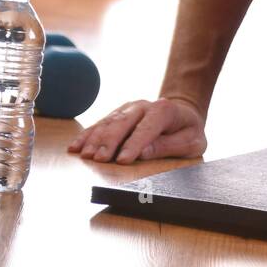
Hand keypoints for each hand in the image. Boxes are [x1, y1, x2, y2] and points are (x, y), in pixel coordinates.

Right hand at [69, 97, 207, 163]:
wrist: (182, 112)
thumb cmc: (188, 131)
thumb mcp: (192, 142)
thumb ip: (169, 146)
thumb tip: (144, 152)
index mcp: (164, 110)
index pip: (147, 128)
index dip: (134, 144)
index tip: (123, 160)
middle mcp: (143, 106)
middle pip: (123, 123)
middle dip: (109, 142)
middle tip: (99, 159)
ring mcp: (128, 108)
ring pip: (108, 122)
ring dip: (95, 139)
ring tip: (84, 155)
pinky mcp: (118, 114)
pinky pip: (100, 124)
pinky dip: (87, 135)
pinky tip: (75, 147)